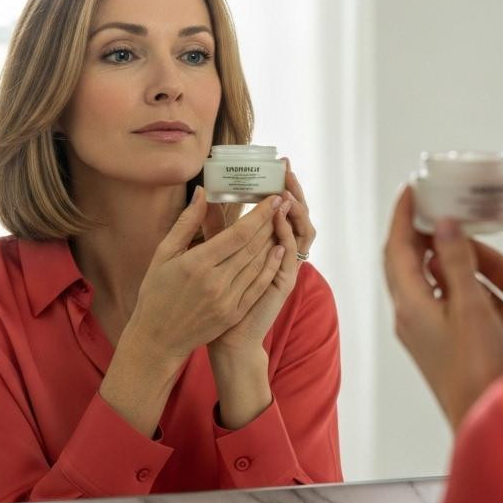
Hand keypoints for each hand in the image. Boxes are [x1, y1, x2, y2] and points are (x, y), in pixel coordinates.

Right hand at [125, 187, 284, 361]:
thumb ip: (186, 223)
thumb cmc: (155, 293)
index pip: (238, 233)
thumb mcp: (163, 254)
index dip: (260, 214)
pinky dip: (270, 266)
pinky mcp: (234, 313)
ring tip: (284, 221)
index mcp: (196, 264)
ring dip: (273, 240)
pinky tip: (278, 251)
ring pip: (259, 264)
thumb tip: (201, 193)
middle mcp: (215, 282)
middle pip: (252, 246)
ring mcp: (227, 300)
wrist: (158, 339)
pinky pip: (258, 285)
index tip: (274, 198)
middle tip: (284, 202)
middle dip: (271, 222)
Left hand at [208, 157, 317, 355]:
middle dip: (292, 191)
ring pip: (299, 231)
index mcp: (266, 245)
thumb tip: (202, 193)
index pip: (279, 209)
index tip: (278, 165)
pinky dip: (286, 234)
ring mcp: (285, 268)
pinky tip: (278, 219)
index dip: (280, 186)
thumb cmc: (215, 298)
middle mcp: (280, 254)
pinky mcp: (284, 282)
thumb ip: (211, 225)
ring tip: (284, 190)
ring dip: (294, 210)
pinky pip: (290, 254)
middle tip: (286, 169)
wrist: (226, 338)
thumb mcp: (209, 253)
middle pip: (294, 215)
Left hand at [383, 186, 502, 430]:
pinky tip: (455, 268)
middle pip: (398, 261)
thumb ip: (457, 263)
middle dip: (408, 228)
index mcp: (411, 305)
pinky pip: (426, 293)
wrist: (480, 417)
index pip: (397, 248)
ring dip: (422, 249)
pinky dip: (436, 270)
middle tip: (424, 200)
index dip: (403, 215)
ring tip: (441, 224)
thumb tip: (444, 222)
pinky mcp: (433, 341)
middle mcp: (408, 316)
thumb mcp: (472, 308)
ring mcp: (419, 330)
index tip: (411, 188)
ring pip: (412, 278)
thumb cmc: (479, 368)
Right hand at [428, 201, 502, 366]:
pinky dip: (447, 318)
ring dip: (443, 289)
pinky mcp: (489, 357)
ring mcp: (498, 337)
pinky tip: (428, 306)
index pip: (492, 262)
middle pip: (472, 282)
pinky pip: (465, 332)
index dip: (468, 245)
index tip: (447, 226)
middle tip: (423, 243)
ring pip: (464, 307)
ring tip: (419, 270)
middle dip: (448, 264)